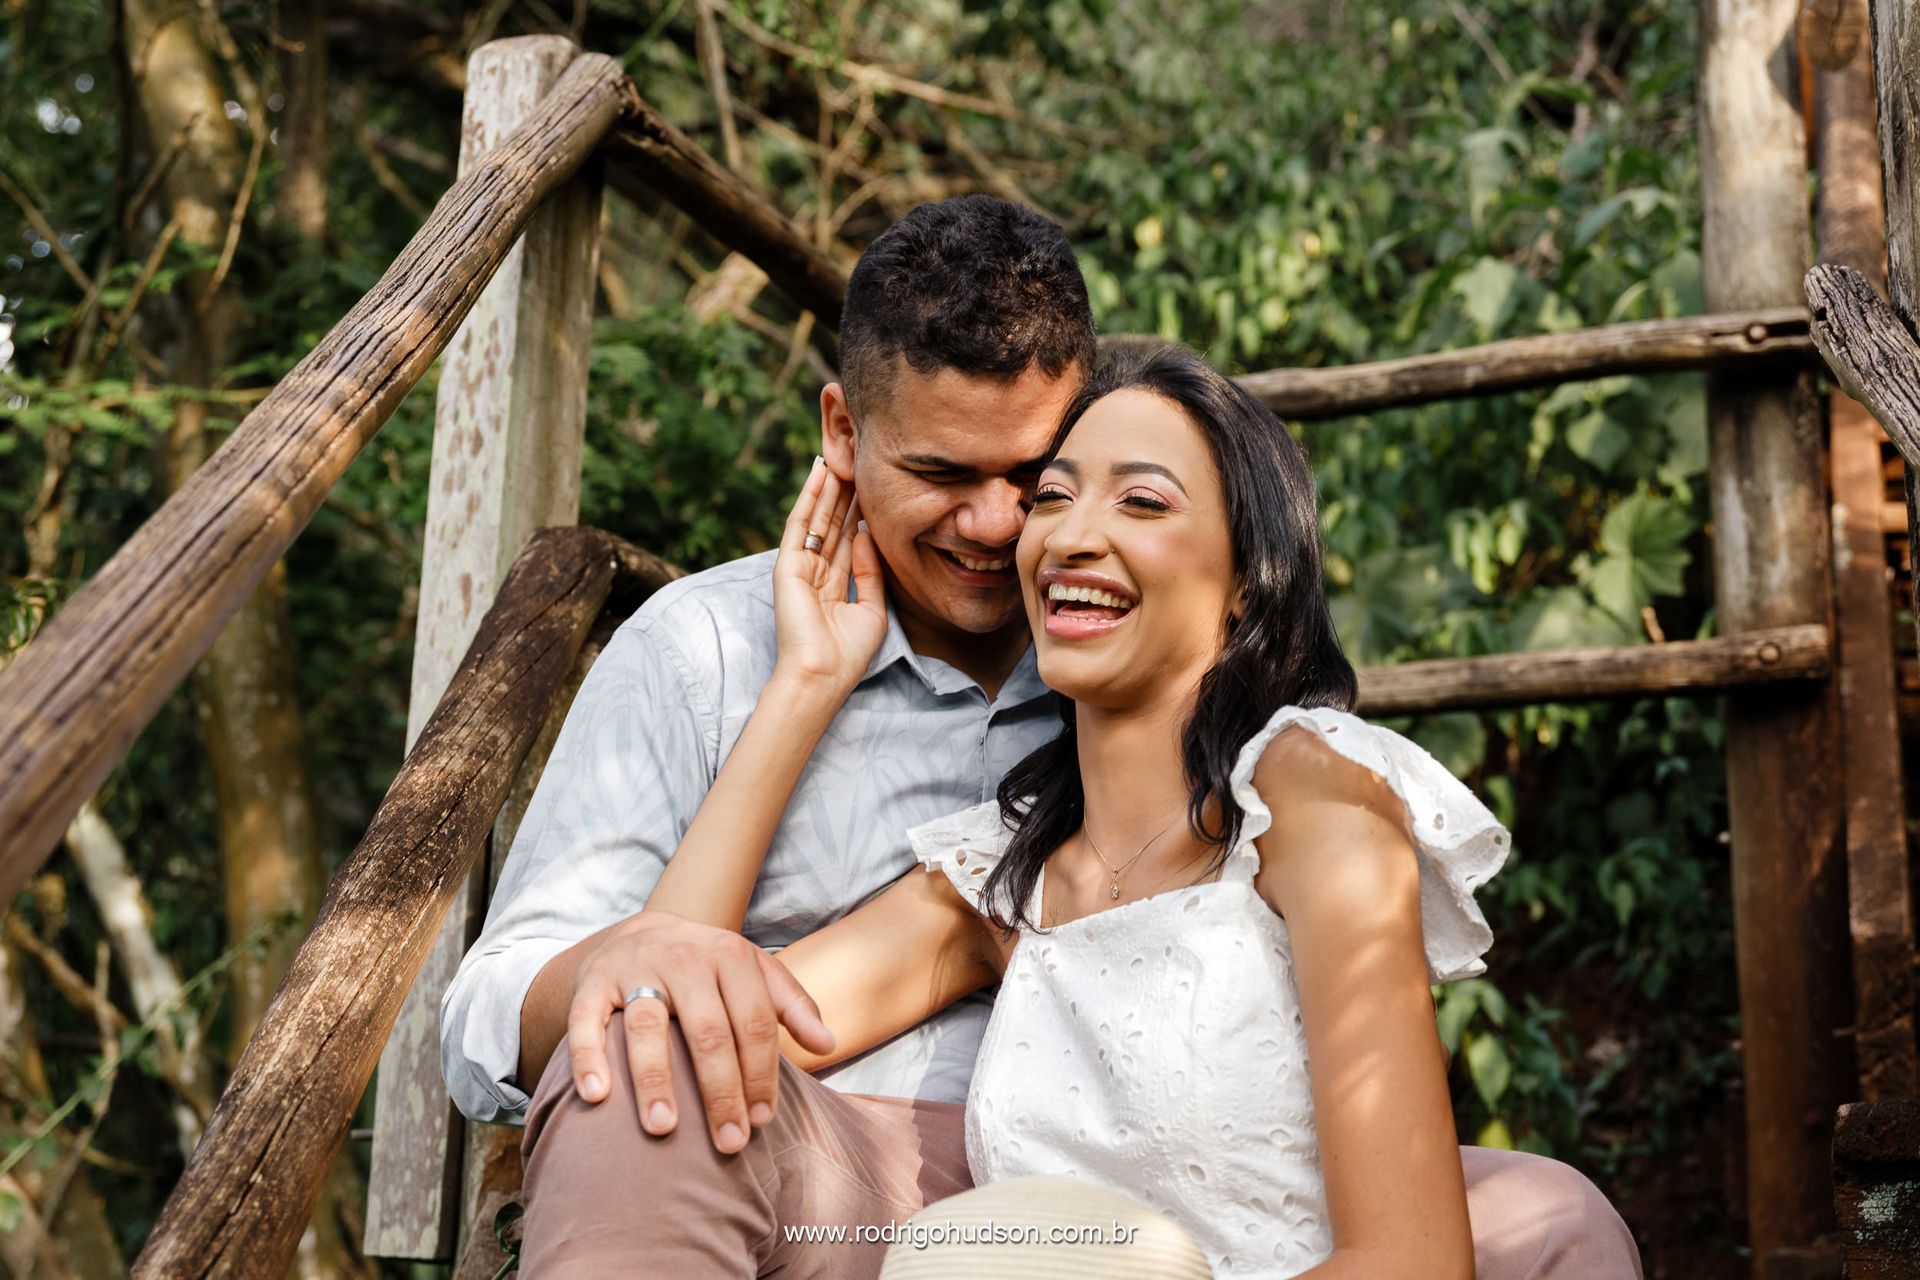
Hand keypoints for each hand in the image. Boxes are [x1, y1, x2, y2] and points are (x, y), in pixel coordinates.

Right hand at [566, 910, 835, 1152]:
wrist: (636, 933)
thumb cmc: (706, 969)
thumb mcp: (752, 973)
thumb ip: (791, 1006)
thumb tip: (828, 1044)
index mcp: (731, 956)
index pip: (756, 1022)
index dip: (763, 1074)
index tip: (763, 1120)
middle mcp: (685, 957)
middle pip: (709, 1031)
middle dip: (721, 1091)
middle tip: (728, 1142)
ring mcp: (635, 967)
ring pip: (647, 1026)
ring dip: (655, 1080)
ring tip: (664, 1128)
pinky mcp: (593, 982)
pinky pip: (587, 1021)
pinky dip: (590, 1057)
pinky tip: (598, 1095)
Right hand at [771, 458, 885, 694]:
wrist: (822, 676)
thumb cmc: (847, 654)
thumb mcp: (873, 609)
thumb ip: (870, 571)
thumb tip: (865, 532)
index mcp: (834, 586)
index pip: (848, 540)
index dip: (860, 512)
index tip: (874, 485)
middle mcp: (816, 573)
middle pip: (834, 524)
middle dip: (847, 493)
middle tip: (860, 459)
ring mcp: (800, 567)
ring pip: (818, 517)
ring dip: (830, 486)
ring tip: (842, 454)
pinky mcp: (788, 565)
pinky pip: (800, 523)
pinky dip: (809, 496)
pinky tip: (819, 471)